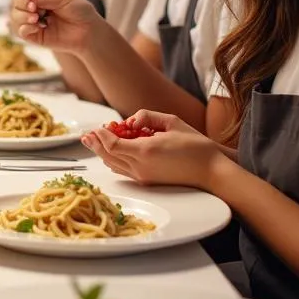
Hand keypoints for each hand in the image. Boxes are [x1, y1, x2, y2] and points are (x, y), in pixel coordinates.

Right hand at [9, 0, 100, 51]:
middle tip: (33, 6)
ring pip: (15, 17)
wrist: (89, 31)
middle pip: (15, 2)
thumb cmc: (80, 12)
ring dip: (22, 15)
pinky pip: (21, 32)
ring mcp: (33, 23)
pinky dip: (25, 28)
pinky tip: (36, 27)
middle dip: (20, 3)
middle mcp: (34, 8)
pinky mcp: (35, 37)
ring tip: (37, 17)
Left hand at [81, 110, 228, 188]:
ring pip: (113, 165)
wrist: (211, 172)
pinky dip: (113, 160)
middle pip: (108, 155)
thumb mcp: (171, 122)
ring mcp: (143, 177)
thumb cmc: (195, 145)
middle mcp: (140, 166)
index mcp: (145, 151)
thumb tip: (129, 120)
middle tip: (86, 135)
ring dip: (102, 153)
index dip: (101, 135)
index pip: (112, 143)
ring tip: (93, 142)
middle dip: (95, 144)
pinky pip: (123, 171)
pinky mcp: (147, 182)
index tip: (96, 127)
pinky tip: (110, 153)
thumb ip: (147, 117)